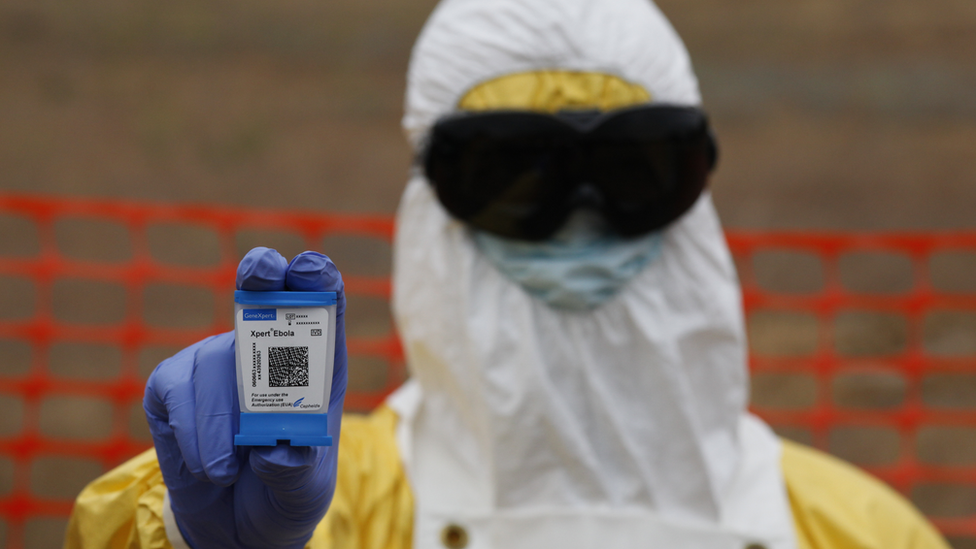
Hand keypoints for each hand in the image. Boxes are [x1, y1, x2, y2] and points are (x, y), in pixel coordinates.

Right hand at [143, 248, 346, 548]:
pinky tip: (206, 465)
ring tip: (227, 470)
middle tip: (263, 271)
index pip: (322, 306)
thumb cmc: (283, 490)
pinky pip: (175, 389)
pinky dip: (190, 431)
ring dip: (219, 420)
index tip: (310, 269)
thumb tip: (273, 450)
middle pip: (265, 294)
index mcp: (316, 364)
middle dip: (263, 276)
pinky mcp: (174, 385)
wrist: (236, 524)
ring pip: (215, 361)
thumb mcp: (303, 488)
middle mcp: (267, 351)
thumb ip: (294, 469)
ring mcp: (218, 362)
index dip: (317, 279)